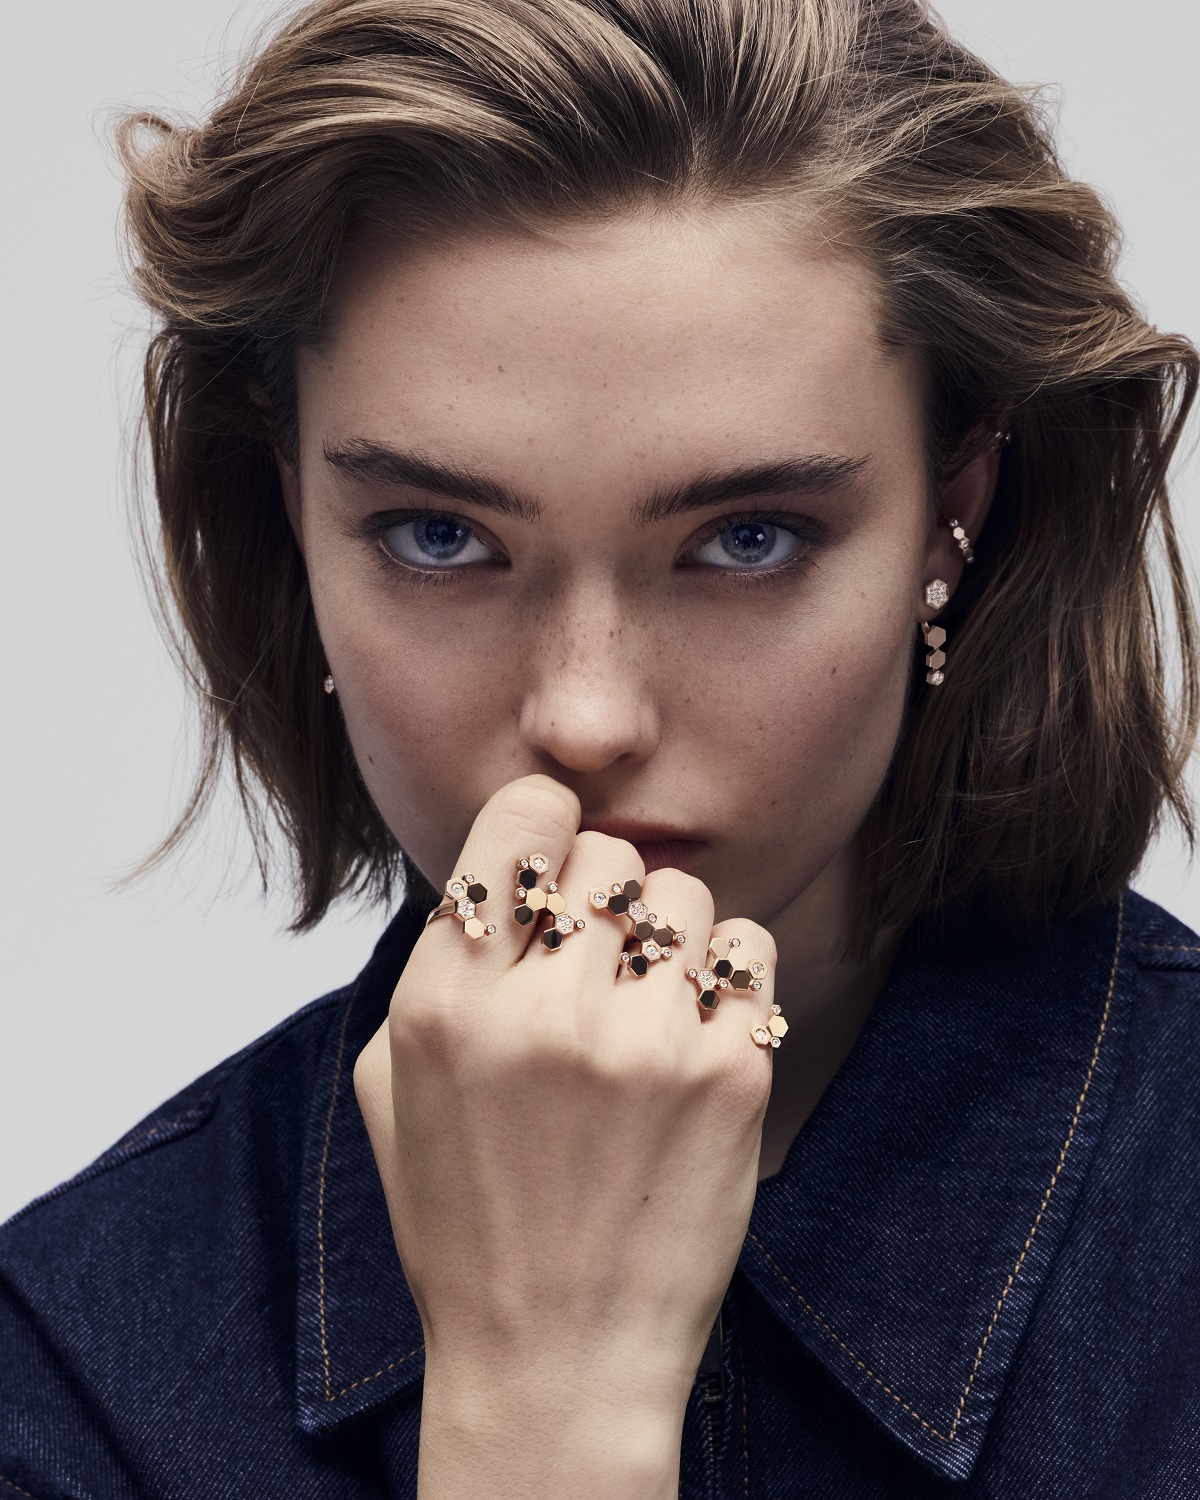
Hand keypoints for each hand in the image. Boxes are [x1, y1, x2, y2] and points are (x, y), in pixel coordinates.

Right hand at [354, 775, 778, 1497]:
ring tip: (646, 1012)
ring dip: (668, 939)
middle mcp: (540, 1013)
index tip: (556, 852)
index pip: (519, 820)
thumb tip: (494, 872)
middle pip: (609, 853)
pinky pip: (749, 950)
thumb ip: (433, 966)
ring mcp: (642, 1044)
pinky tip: (695, 1035)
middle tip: (598, 962)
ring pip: (684, 896)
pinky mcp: (728, 1076)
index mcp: (443, 1005)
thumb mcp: (391, 1087)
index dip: (544, 822)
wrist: (557, 1359)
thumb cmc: (467, 1221)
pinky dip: (728, 977)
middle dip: (605, 895)